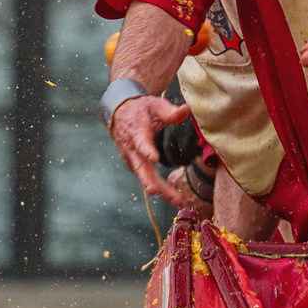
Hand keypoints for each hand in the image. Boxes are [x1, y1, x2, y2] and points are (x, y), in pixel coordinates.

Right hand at [110, 94, 203, 210]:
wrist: (121, 114)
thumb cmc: (141, 110)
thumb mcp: (154, 106)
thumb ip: (169, 111)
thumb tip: (186, 110)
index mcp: (137, 132)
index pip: (140, 142)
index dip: (147, 150)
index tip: (154, 159)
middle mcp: (132, 149)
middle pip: (140, 167)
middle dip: (148, 180)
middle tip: (154, 191)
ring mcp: (132, 160)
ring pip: (146, 177)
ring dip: (161, 190)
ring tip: (177, 201)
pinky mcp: (135, 166)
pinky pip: (147, 178)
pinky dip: (160, 189)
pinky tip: (174, 197)